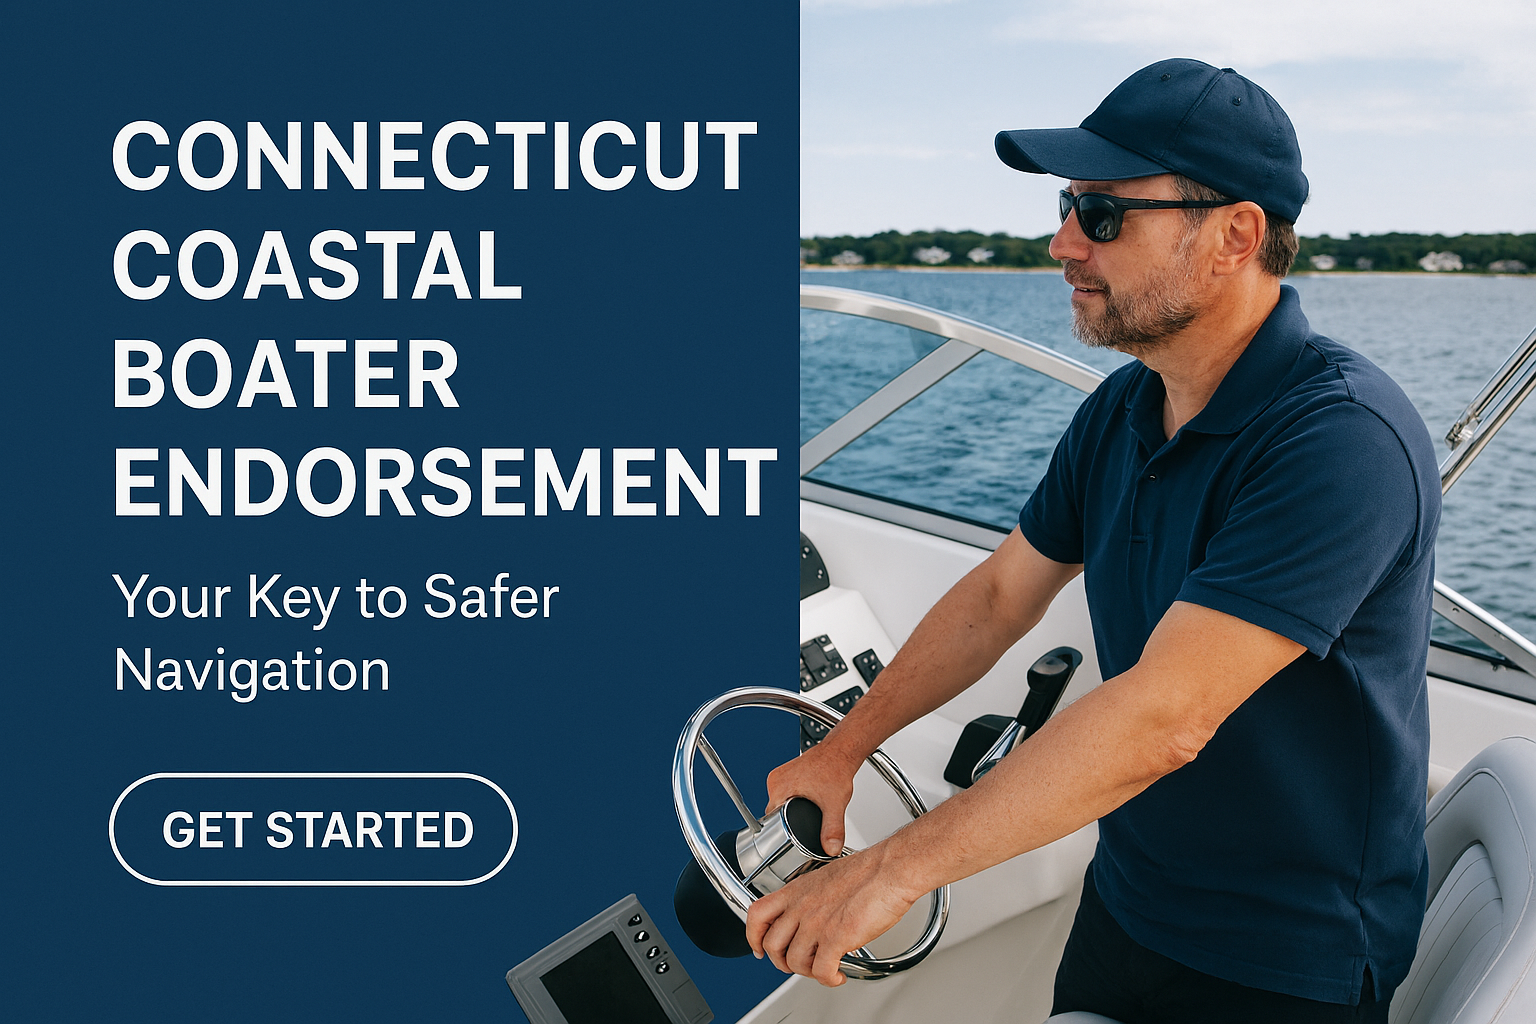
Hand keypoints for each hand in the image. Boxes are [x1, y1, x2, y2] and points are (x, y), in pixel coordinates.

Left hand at [744, 843, 920, 985]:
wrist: (890, 869)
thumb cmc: (869, 871)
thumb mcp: (826, 877)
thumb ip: (812, 897)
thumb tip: (812, 914)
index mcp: (797, 890)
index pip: (757, 914)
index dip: (753, 936)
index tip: (759, 947)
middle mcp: (802, 907)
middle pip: (773, 945)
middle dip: (783, 962)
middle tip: (797, 965)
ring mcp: (816, 923)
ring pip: (795, 961)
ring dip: (809, 972)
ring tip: (824, 970)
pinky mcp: (835, 938)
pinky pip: (821, 971)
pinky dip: (829, 980)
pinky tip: (838, 975)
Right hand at [763, 740, 858, 854]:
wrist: (841, 752)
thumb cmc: (835, 768)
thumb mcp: (834, 804)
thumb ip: (833, 829)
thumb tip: (831, 848)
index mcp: (779, 786)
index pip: (770, 818)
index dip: (780, 830)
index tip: (789, 837)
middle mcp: (776, 779)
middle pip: (775, 811)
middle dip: (787, 820)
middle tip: (802, 825)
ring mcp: (781, 775)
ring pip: (780, 802)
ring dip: (790, 810)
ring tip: (804, 813)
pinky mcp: (788, 774)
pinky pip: (785, 793)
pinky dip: (794, 800)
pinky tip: (805, 802)